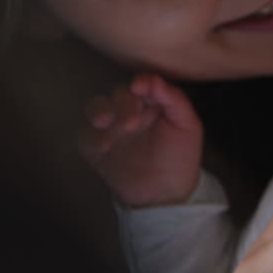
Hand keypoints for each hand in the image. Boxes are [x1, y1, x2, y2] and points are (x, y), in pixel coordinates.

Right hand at [77, 73, 201, 207]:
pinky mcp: (96, 149)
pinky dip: (90, 137)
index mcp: (150, 103)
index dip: (139, 83)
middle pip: (117, 94)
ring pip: (95, 108)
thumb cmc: (179, 156)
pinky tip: (104, 146)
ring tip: (105, 123)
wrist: (166, 193)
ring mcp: (111, 129)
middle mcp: (128, 111)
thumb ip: (173, 99)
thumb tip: (152, 78)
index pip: (141, 84)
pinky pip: (85, 136)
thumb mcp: (187, 125)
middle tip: (131, 122)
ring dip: (98, 111)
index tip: (139, 87)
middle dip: (122, 103)